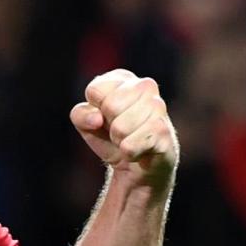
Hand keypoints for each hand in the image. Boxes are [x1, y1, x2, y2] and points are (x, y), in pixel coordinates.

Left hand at [70, 70, 177, 188]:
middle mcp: (145, 86)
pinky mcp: (164, 131)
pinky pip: (131, 145)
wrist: (136, 166)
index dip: (95, 109)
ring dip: (120, 141)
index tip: (104, 116)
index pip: (95, 90)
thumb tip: (97, 119)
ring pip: (121, 128)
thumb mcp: (86, 123)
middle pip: (110, 107)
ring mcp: (158, 107)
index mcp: (123, 79)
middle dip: (109, 126)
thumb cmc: (109, 137)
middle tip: (118, 131)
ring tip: (129, 139)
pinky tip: (139, 151)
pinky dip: (129, 153)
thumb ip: (80, 114)